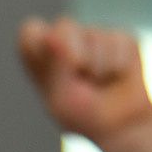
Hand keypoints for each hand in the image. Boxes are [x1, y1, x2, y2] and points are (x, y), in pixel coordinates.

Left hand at [16, 15, 151, 142]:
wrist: (121, 125)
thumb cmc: (82, 114)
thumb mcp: (61, 98)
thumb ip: (55, 66)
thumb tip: (54, 35)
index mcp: (38, 52)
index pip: (30, 31)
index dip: (43, 48)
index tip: (54, 73)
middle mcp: (64, 38)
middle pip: (64, 26)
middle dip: (74, 57)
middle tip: (81, 80)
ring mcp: (92, 35)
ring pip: (95, 36)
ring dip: (99, 67)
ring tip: (100, 82)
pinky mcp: (119, 36)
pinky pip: (119, 41)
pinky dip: (118, 65)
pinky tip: (117, 75)